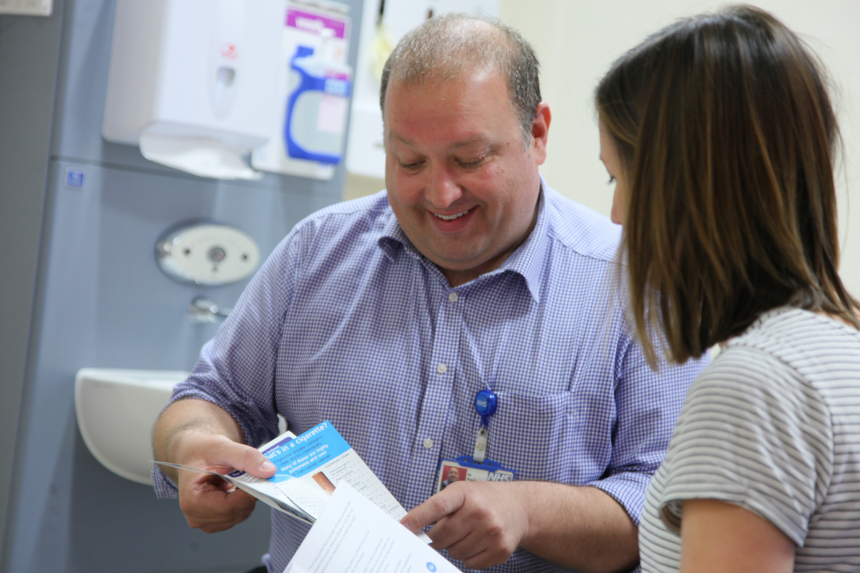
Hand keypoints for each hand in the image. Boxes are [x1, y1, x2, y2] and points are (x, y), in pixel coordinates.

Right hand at [174, 433, 276, 532]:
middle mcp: (196, 517)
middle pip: (236, 513)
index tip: (262, 478)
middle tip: (253, 474)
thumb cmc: (201, 451)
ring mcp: (206, 522)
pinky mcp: (215, 521)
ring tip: (240, 478)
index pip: (229, 507)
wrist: (194, 454)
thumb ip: (246, 457)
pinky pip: (238, 514)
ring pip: (240, 515)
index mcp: (192, 501)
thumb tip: (268, 471)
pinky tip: (237, 486)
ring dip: (247, 497)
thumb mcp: (222, 446)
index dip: (250, 494)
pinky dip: (243, 500)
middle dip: (249, 494)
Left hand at [400, 481, 529, 568]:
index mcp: (466, 493)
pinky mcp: (500, 550)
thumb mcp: (462, 492)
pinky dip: (468, 556)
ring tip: (467, 533)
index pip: (437, 506)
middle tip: (447, 530)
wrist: (520, 507)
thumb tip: (411, 528)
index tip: (402, 528)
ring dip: (454, 547)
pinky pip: (470, 563)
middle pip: (441, 537)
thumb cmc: (484, 499)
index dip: (417, 518)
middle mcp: (480, 511)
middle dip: (438, 537)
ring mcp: (492, 532)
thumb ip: (439, 507)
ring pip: (454, 552)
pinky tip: (477, 542)